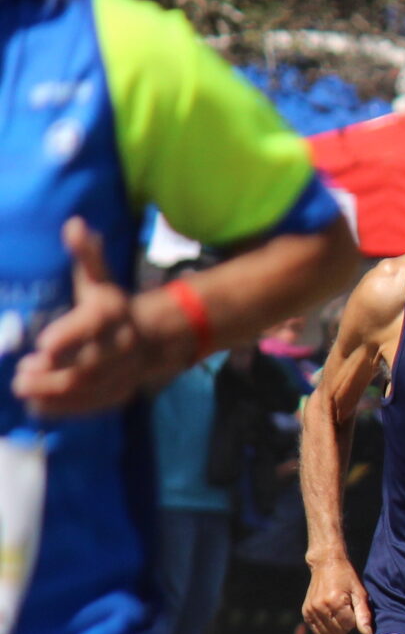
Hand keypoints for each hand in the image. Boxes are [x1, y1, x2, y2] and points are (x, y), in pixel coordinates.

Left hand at [14, 219, 192, 416]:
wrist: (154, 338)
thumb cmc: (111, 307)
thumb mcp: (99, 280)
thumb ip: (87, 256)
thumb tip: (75, 225)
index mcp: (113, 315)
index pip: (91, 328)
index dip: (69, 338)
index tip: (43, 345)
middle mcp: (123, 346)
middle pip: (87, 365)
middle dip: (52, 374)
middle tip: (20, 374)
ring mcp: (124, 373)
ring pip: (88, 388)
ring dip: (53, 392)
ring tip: (24, 388)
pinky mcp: (119, 393)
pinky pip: (92, 405)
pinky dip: (64, 409)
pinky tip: (38, 406)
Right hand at [302, 555, 373, 633]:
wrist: (326, 564)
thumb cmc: (347, 577)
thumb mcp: (360, 593)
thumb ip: (364, 614)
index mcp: (335, 602)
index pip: (348, 626)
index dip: (355, 620)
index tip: (354, 609)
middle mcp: (320, 607)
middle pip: (338, 631)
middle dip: (346, 626)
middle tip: (347, 612)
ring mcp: (311, 610)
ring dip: (336, 629)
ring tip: (339, 614)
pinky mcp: (305, 611)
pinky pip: (316, 630)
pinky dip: (325, 628)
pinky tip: (330, 618)